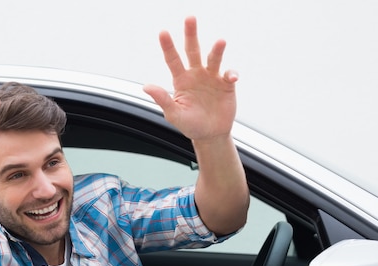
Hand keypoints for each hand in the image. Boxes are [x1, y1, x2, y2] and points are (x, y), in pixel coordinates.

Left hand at [143, 16, 237, 142]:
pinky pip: (229, 75)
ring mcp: (212, 78)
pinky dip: (231, 74)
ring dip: (217, 50)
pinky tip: (231, 77)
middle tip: (190, 18)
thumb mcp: (174, 114)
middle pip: (192, 50)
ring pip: (213, 59)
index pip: (173, 60)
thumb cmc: (190, 124)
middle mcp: (196, 74)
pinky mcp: (226, 85)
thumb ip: (162, 99)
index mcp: (181, 80)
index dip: (168, 46)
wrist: (210, 135)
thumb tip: (146, 86)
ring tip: (221, 42)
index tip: (163, 32)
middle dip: (191, 34)